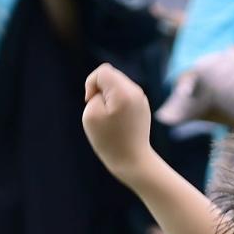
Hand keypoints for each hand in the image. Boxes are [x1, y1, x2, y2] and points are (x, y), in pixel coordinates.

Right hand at [82, 63, 153, 183]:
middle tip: (101, 112)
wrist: (133, 162)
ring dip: (108, 97)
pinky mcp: (143, 106)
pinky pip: (124, 95)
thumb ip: (95, 92)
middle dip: (100, 90)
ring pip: (117, 85)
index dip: (91, 84)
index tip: (91, 103)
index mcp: (123, 92)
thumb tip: (106, 87)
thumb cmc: (109, 140)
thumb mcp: (91, 113)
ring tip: (110, 118)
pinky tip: (118, 121)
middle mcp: (135, 91)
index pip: (102, 71)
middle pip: (110, 75)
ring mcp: (141, 99)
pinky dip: (117, 104)